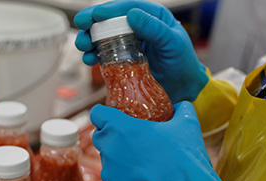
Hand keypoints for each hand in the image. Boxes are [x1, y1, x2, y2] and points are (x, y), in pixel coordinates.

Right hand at [75, 0, 208, 103]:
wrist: (184, 88)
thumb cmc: (183, 63)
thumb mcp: (173, 43)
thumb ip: (155, 29)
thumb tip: (132, 14)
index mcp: (151, 16)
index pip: (126, 7)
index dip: (108, 10)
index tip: (95, 15)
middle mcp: (137, 28)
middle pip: (110, 21)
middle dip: (92, 23)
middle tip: (81, 27)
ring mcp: (129, 44)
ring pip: (103, 37)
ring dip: (89, 40)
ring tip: (83, 47)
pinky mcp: (123, 61)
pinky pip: (105, 55)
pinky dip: (95, 56)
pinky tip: (90, 59)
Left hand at [90, 101, 222, 180]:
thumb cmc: (185, 159)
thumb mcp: (188, 126)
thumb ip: (181, 110)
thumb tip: (180, 107)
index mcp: (121, 128)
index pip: (97, 114)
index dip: (105, 115)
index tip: (115, 119)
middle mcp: (109, 149)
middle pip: (100, 138)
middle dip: (112, 138)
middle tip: (133, 143)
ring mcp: (108, 173)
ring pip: (108, 163)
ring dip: (121, 163)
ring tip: (144, 168)